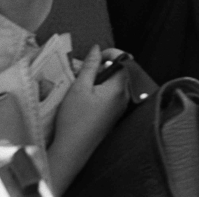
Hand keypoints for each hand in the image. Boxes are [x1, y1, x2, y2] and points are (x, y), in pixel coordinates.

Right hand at [50, 45, 128, 193]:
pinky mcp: (114, 114)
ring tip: (82, 81)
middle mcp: (124, 97)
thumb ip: (90, 66)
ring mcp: (120, 106)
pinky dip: (101, 89)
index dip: (112, 53)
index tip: (97, 55)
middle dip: (104, 65)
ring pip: (115, 83)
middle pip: (120, 71)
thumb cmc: (74, 119)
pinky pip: (112, 94)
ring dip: (101, 77)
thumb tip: (97, 49)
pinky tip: (86, 94)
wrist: (73, 149)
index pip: (125, 61)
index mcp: (119, 88)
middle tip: (85, 69)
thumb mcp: (79, 87)